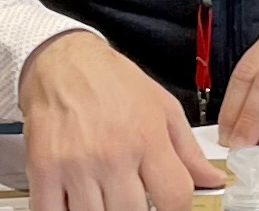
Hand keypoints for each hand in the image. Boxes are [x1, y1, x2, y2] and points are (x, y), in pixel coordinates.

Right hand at [19, 31, 224, 210]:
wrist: (63, 62)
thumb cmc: (114, 83)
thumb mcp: (162, 106)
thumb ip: (188, 150)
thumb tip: (214, 181)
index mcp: (147, 136)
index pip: (175, 198)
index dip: (177, 210)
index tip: (167, 205)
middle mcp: (113, 153)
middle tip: (130, 194)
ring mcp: (77, 165)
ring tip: (104, 192)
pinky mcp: (44, 171)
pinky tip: (75, 199)